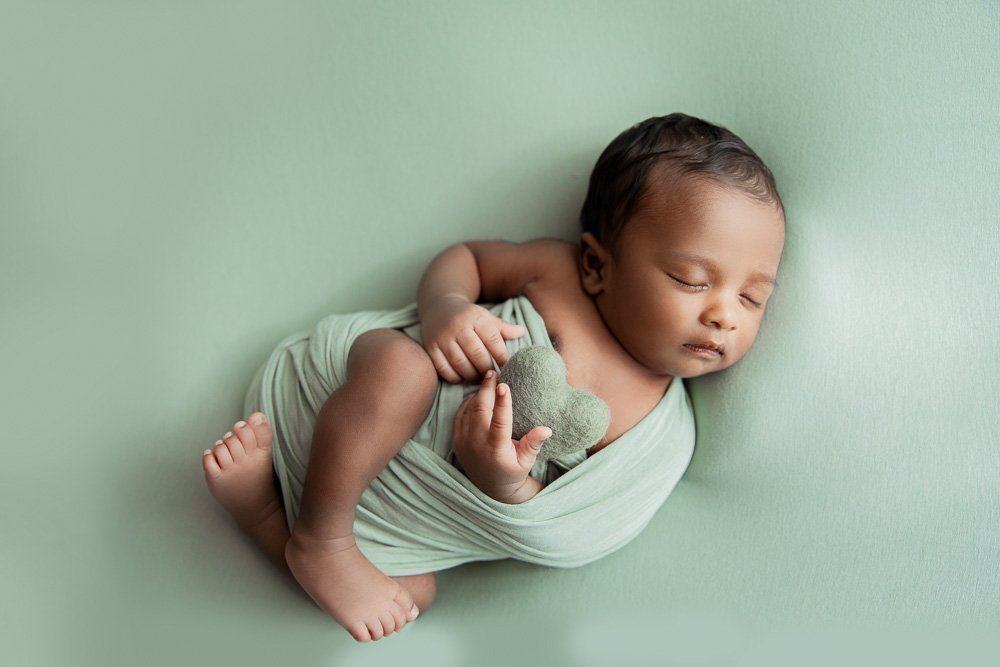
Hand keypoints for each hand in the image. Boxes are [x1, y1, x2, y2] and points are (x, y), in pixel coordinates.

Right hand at [421, 295, 525, 383]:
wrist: (439, 307)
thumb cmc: (468, 316)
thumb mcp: (486, 317)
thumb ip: (503, 327)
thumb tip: (521, 332)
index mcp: (475, 317)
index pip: (493, 340)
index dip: (502, 357)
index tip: (508, 368)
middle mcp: (458, 326)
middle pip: (477, 354)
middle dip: (488, 369)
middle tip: (494, 376)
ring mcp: (442, 338)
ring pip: (460, 364)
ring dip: (472, 375)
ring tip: (480, 378)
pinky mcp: (431, 347)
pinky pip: (444, 369)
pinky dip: (455, 377)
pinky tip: (463, 377)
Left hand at [450, 369, 552, 500]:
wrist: (490, 487)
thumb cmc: (513, 470)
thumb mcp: (527, 461)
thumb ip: (534, 444)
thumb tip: (547, 429)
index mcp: (496, 449)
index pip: (499, 421)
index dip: (502, 402)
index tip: (504, 385)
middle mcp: (477, 444)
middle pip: (480, 409)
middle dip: (487, 388)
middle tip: (494, 373)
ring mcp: (464, 441)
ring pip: (469, 409)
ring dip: (479, 394)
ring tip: (488, 380)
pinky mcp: (456, 439)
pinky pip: (460, 414)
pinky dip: (469, 403)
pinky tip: (478, 395)